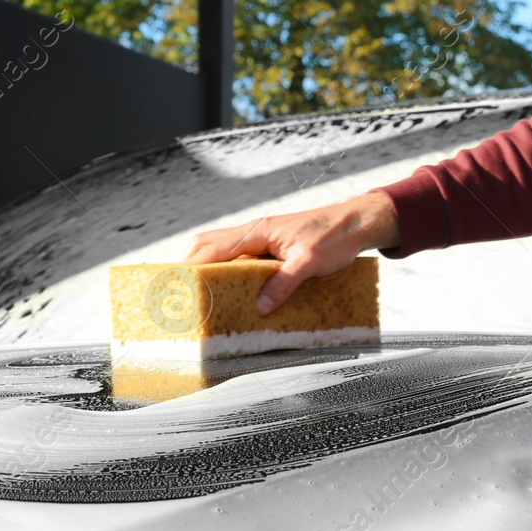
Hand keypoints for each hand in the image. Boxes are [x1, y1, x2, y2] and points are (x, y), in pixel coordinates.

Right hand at [182, 192, 400, 314]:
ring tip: (197, 292)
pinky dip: (227, 268)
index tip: (174, 284)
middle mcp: (254, 232)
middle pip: (209, 245)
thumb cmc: (334, 236)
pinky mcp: (271, 246)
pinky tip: (229, 286)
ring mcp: (262, 238)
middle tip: (179, 290)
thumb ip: (283, 283)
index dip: (191, 266)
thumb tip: (259, 307)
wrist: (356, 223)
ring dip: (208, 266)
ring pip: (222, 249)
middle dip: (191, 265)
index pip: (213, 248)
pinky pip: (239, 256)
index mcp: (257, 231)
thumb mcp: (309, 262)